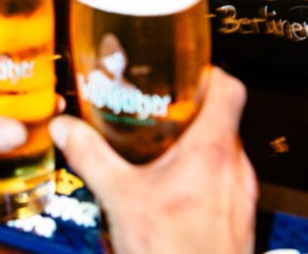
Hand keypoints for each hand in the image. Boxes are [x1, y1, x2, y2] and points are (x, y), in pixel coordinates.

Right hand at [50, 67, 257, 253]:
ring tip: (156, 148)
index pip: (230, 88)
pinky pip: (222, 183)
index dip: (208, 72)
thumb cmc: (171, 252)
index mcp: (213, 150)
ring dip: (193, 145)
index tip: (183, 70)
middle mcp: (235, 168)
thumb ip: (91, 156)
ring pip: (223, 152)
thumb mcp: (120, 198)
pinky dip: (198, 176)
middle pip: (222, 119)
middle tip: (157, 109)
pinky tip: (166, 190)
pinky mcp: (238, 220)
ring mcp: (241, 196)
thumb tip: (66, 128)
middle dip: (188, 111)